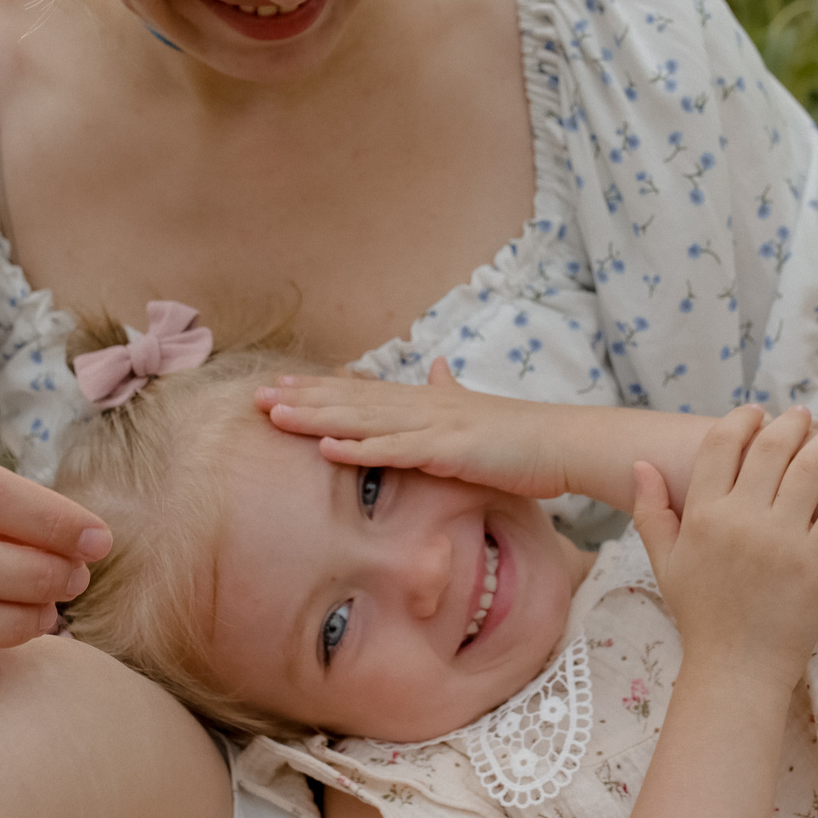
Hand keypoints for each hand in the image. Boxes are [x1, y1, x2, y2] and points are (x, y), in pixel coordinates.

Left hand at [257, 359, 573, 498]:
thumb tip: (436, 366)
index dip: (318, 388)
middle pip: (351, 400)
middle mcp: (422, 405)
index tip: (279, 385)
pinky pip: (395, 452)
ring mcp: (433, 426)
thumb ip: (450, 390)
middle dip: (301, 399)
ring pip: (363, 420)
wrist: (562, 443)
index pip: (361, 391)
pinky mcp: (447, 451)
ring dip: (316, 417)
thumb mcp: (476, 410)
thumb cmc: (521, 436)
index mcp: (425, 400)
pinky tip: (326, 448)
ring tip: (274, 414)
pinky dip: (359, 449)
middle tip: (256, 395)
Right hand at [629, 407, 817, 679]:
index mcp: (702, 515)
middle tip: (804, 412)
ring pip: (810, 469)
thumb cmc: (701, 618)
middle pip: (771, 448)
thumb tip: (640, 464)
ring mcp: (782, 539)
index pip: (722, 445)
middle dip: (790, 422)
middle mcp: (740, 519)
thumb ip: (651, 512)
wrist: (737, 670)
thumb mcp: (665, 563)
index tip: (758, 412)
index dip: (742, 421)